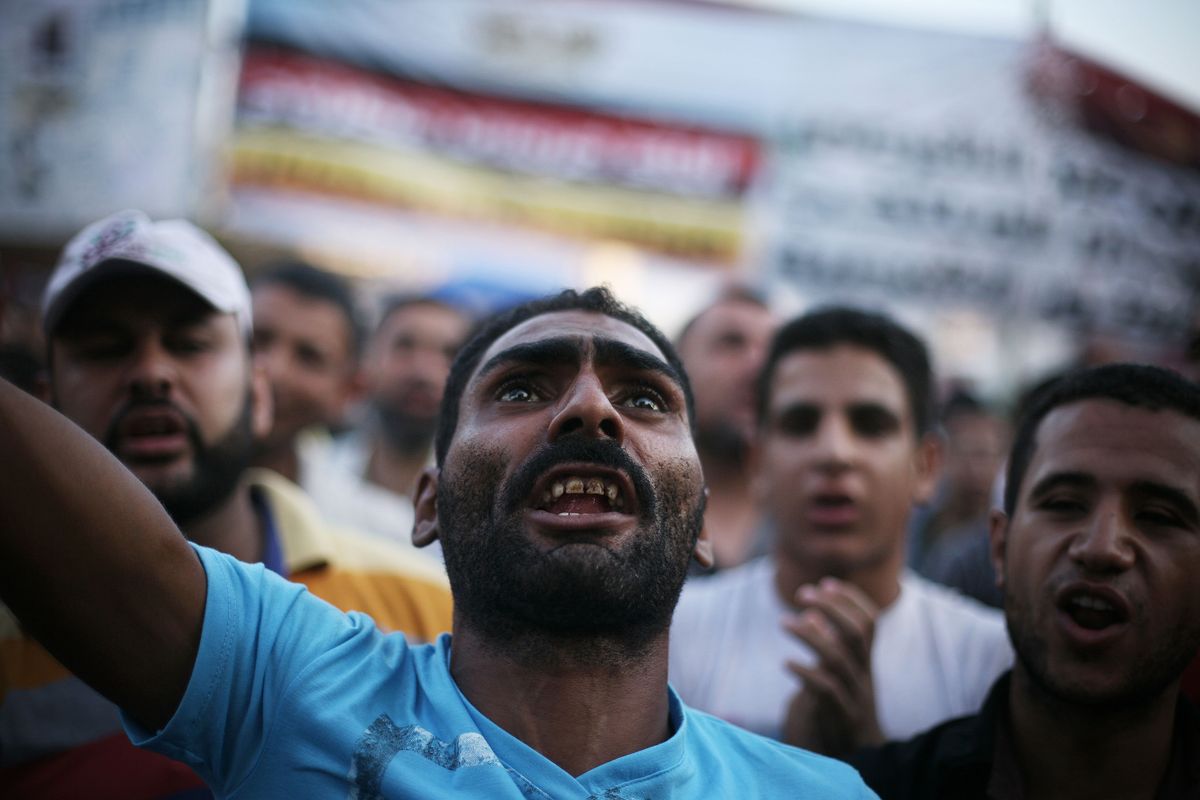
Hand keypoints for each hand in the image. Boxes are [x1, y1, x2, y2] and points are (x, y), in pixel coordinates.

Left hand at [780, 577, 882, 757]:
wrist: (856, 761)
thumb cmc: (839, 712)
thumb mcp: (836, 676)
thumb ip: (829, 647)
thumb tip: (813, 615)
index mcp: (865, 662)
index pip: (870, 622)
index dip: (850, 599)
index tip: (825, 583)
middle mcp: (863, 675)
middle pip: (857, 633)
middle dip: (832, 607)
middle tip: (803, 594)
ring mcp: (854, 696)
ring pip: (837, 658)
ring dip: (809, 635)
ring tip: (784, 622)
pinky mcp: (839, 718)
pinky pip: (826, 690)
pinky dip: (806, 673)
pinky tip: (787, 664)